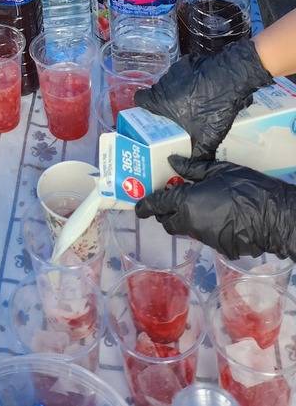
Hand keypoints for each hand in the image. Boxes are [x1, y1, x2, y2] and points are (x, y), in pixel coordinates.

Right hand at [134, 39, 271, 161]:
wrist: (233, 77)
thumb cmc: (215, 107)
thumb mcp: (209, 137)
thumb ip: (198, 156)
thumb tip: (191, 170)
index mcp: (161, 100)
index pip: (140, 100)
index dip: (143, 108)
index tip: (153, 116)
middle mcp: (164, 83)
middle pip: (156, 93)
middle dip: (164, 104)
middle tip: (175, 116)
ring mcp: (176, 69)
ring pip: (170, 83)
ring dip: (177, 92)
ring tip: (193, 104)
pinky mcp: (188, 62)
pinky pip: (182, 73)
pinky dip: (189, 81)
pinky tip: (203, 90)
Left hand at [136, 155, 295, 260]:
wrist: (273, 216)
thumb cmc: (245, 187)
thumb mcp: (218, 170)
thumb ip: (192, 168)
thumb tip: (172, 162)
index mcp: (186, 203)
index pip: (157, 205)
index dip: (145, 206)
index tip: (138, 208)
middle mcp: (191, 224)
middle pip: (169, 223)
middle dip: (165, 214)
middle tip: (171, 201)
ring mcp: (206, 239)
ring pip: (187, 230)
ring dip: (186, 219)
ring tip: (199, 204)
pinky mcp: (220, 248)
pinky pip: (205, 236)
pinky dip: (206, 226)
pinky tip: (219, 215)